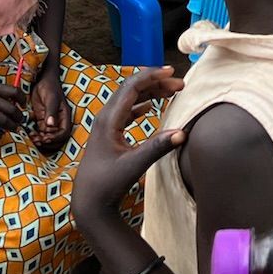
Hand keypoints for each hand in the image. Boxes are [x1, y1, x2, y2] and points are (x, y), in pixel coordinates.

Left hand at [30, 62, 72, 149]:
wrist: (41, 80)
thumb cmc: (49, 87)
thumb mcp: (51, 98)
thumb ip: (51, 111)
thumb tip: (51, 126)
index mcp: (64, 116)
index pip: (64, 132)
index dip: (56, 138)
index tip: (46, 137)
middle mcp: (59, 121)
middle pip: (57, 139)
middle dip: (49, 142)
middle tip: (38, 140)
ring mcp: (50, 122)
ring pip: (49, 138)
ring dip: (42, 141)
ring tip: (34, 138)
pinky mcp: (42, 121)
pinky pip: (41, 133)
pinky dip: (36, 136)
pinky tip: (30, 134)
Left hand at [71, 67, 185, 231]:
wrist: (89, 201)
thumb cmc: (108, 184)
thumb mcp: (135, 165)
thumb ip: (158, 147)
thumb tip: (183, 132)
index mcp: (109, 120)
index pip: (131, 87)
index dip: (152, 76)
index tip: (171, 71)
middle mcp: (105, 118)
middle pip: (131, 89)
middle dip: (156, 83)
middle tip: (180, 84)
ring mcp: (105, 125)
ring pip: (129, 99)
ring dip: (150, 93)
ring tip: (171, 91)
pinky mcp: (109, 134)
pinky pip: (126, 111)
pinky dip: (141, 104)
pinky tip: (150, 106)